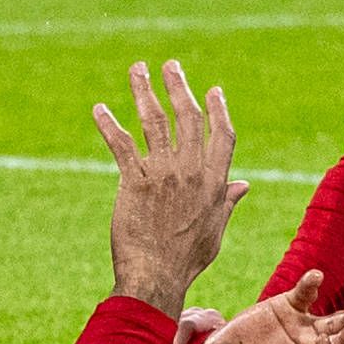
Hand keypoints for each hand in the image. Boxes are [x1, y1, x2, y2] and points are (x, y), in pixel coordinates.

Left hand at [93, 59, 248, 313]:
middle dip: (179, 87)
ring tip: (137, 69)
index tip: (213, 90)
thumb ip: (227, 202)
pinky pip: (121, 145)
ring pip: (154, 122)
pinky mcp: (134, 181)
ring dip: (144, 91)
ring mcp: (162, 174)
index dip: (218, 111)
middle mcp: (190, 171)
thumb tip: (243, 185)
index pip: (221, 136)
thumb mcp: (215, 231)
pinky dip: (109, 125)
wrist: (155, 277)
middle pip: (187, 118)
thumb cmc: (186, 259)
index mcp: (214, 182)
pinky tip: (100, 109)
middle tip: (170, 66)